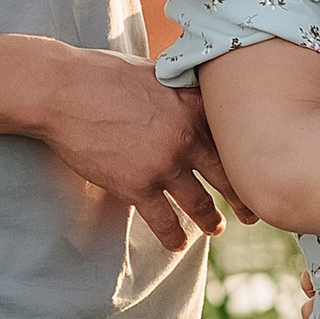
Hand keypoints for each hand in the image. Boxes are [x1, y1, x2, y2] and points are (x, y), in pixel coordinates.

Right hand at [34, 46, 246, 245]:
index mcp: (192, 105)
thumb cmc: (102, 74)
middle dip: (242, 196)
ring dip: (211, 220)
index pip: (231, 136)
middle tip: (252, 211)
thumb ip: (178, 88)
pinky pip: (163, 221)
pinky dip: (173, 237)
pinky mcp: (137, 186)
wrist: (63, 91)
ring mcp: (163, 164)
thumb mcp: (153, 73)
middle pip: (227, 174)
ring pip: (200, 202)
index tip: (256, 165)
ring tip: (217, 228)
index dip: (246, 153)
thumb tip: (192, 87)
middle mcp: (186, 137)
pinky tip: (178, 246)